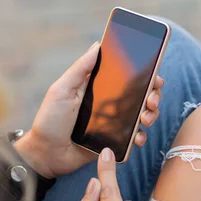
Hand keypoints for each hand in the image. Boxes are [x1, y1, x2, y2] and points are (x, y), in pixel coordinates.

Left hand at [15, 42, 164, 178]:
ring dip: (151, 115)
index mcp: (98, 87)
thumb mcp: (61, 90)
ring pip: (142, 115)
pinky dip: (140, 136)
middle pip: (141, 94)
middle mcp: (109, 103)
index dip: (145, 74)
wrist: (46, 154)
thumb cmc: (49, 120)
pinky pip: (134, 137)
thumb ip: (80, 69)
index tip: (155, 75)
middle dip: (153, 95)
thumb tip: (97, 45)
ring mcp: (113, 122)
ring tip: (145, 119)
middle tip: (151, 101)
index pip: (126, 76)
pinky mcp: (114, 141)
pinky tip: (137, 138)